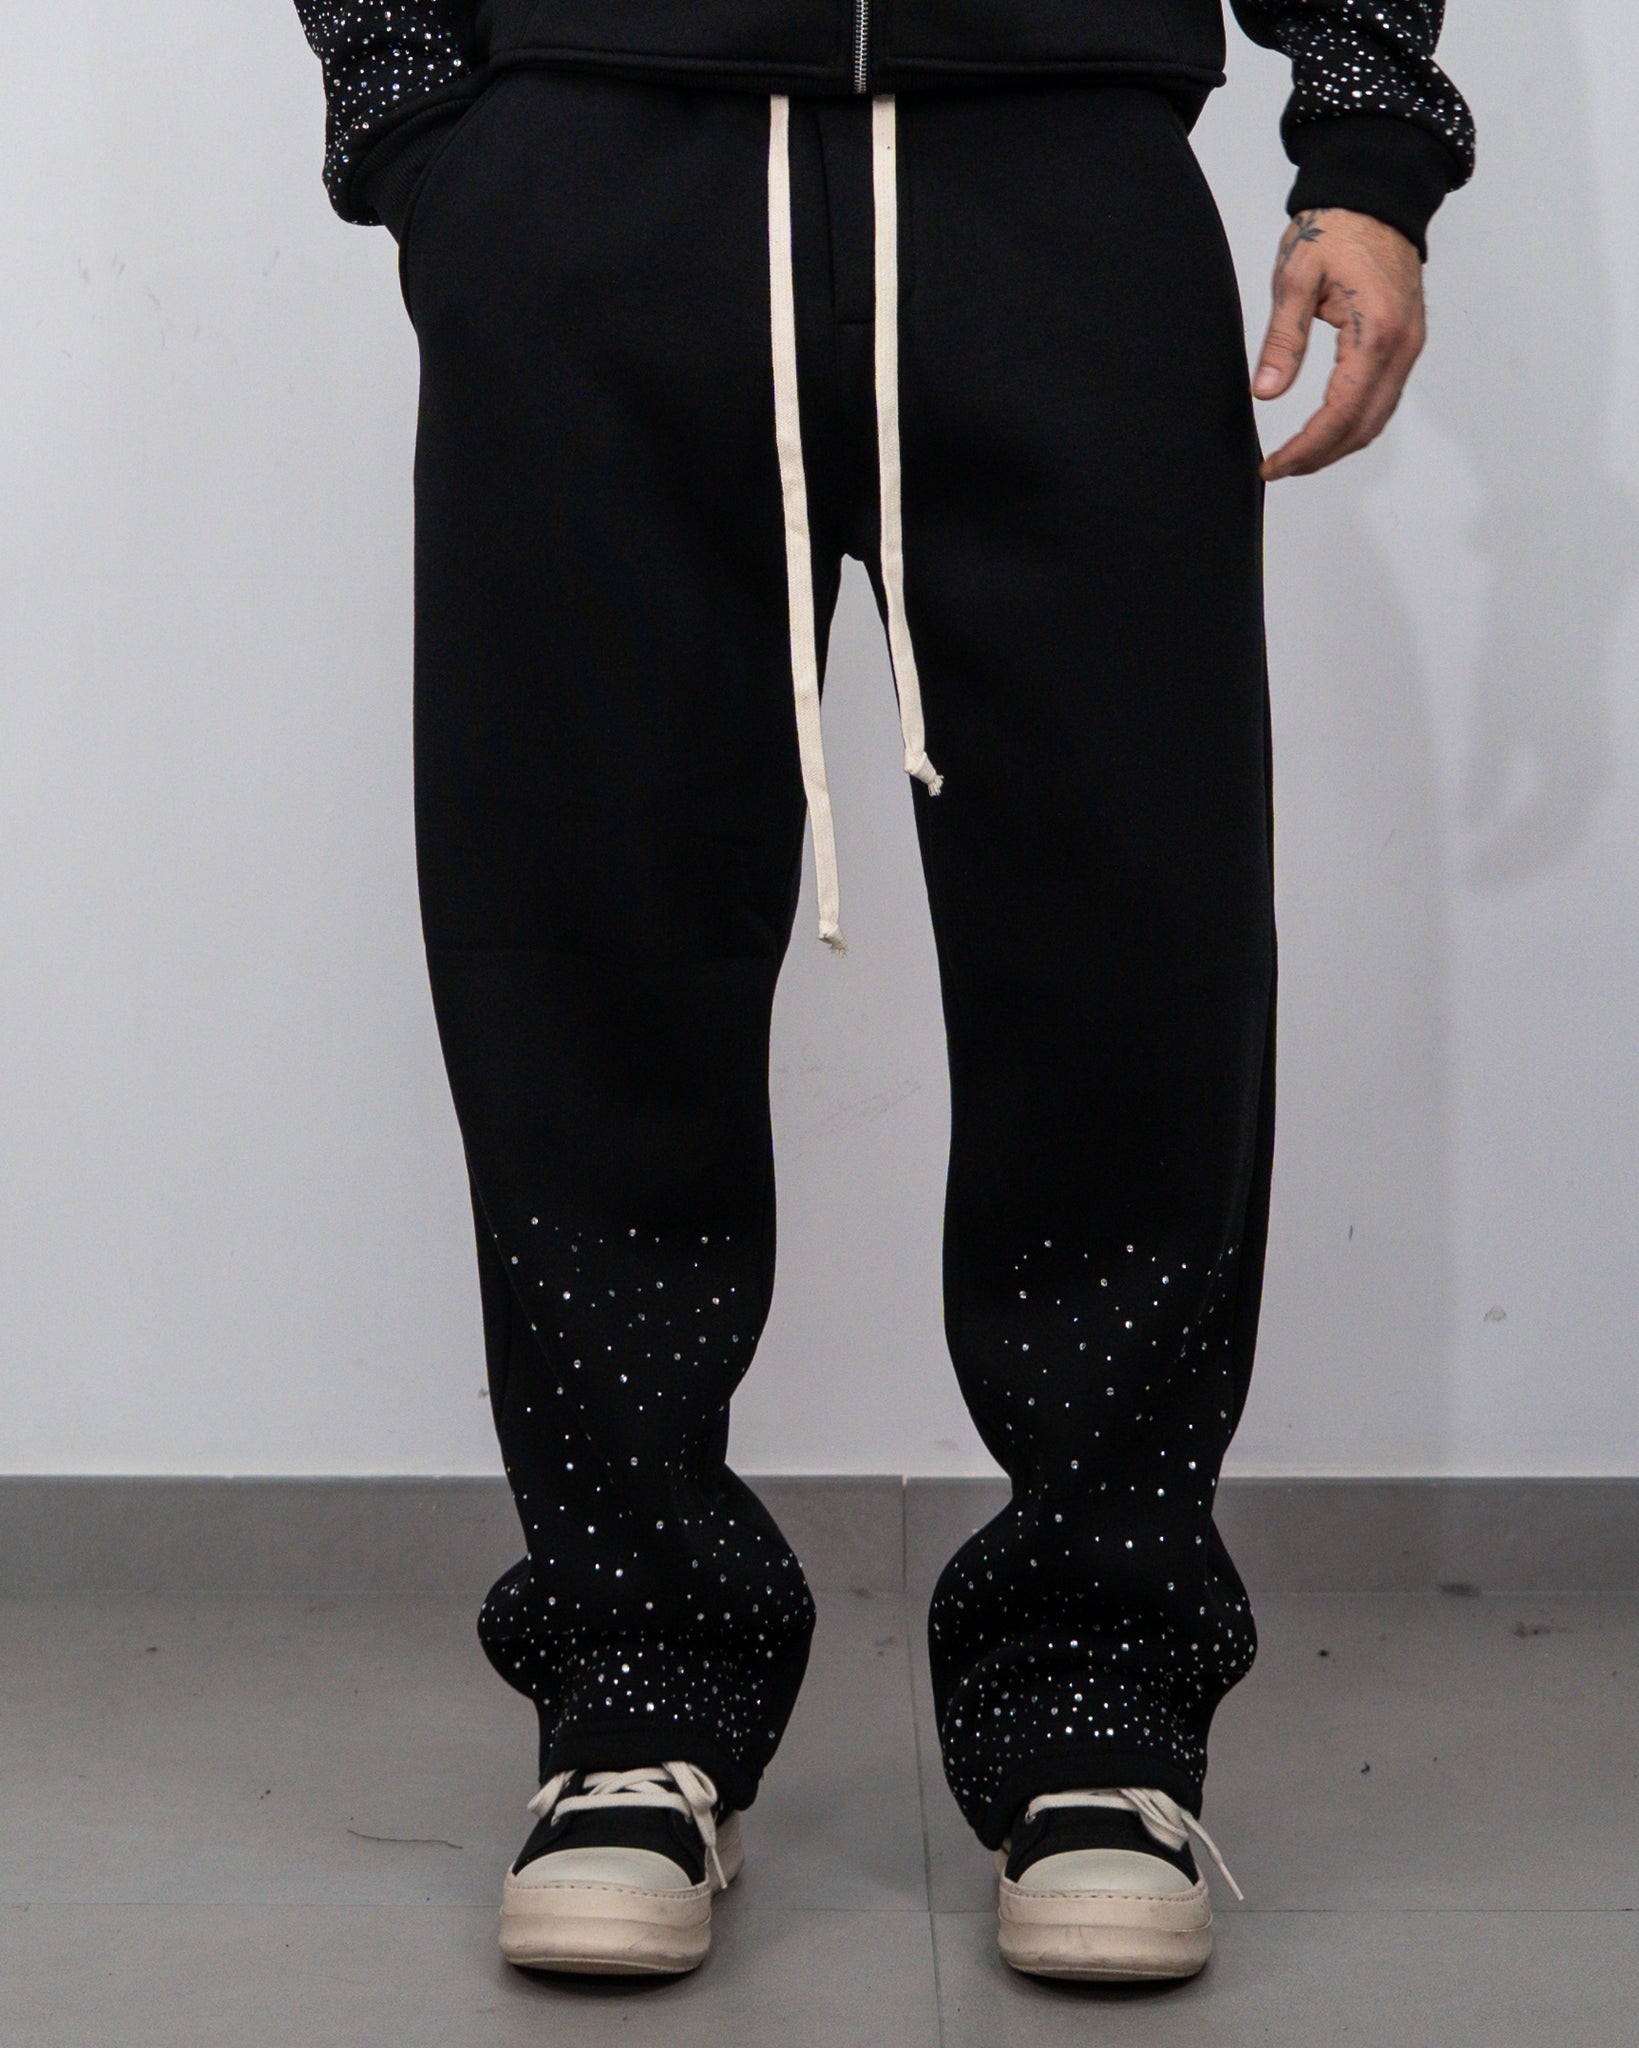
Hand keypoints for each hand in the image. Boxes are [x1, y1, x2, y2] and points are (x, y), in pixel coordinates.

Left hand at [1253, 209, 1426, 480]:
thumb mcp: (1296, 278)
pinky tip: (1325, 429)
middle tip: (1277, 468)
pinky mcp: (1407, 343)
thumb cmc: (1337, 226)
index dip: (1305, 449)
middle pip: (1363, 427)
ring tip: (1295, 457)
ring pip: (1376, 418)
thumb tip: (1266, 393)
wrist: (1377, 194)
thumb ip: (1282, 339)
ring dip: (1338, 445)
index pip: (1340, 413)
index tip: (1272, 466)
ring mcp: (1409, 347)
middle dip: (1319, 456)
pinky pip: (1383, 398)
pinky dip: (1354, 423)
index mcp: (1376, 333)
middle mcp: (1402, 347)